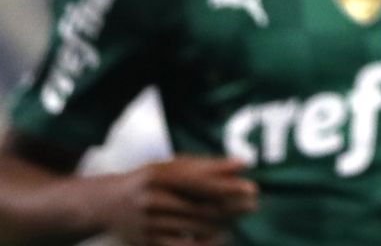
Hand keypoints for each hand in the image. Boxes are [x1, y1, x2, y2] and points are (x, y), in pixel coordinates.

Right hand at [103, 155, 255, 244]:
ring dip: (222, 224)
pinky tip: (218, 235)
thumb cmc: (148, 180)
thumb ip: (206, 166)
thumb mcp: (171, 167)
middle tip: (252, 205)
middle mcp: (151, 200)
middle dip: (231, 208)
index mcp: (158, 176)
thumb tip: (242, 164)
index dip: (227, 187)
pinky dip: (205, 242)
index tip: (252, 189)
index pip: (199, 183)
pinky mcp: (148, 242)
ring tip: (235, 217)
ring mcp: (148, 224)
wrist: (106, 204)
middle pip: (200, 207)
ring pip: (196, 228)